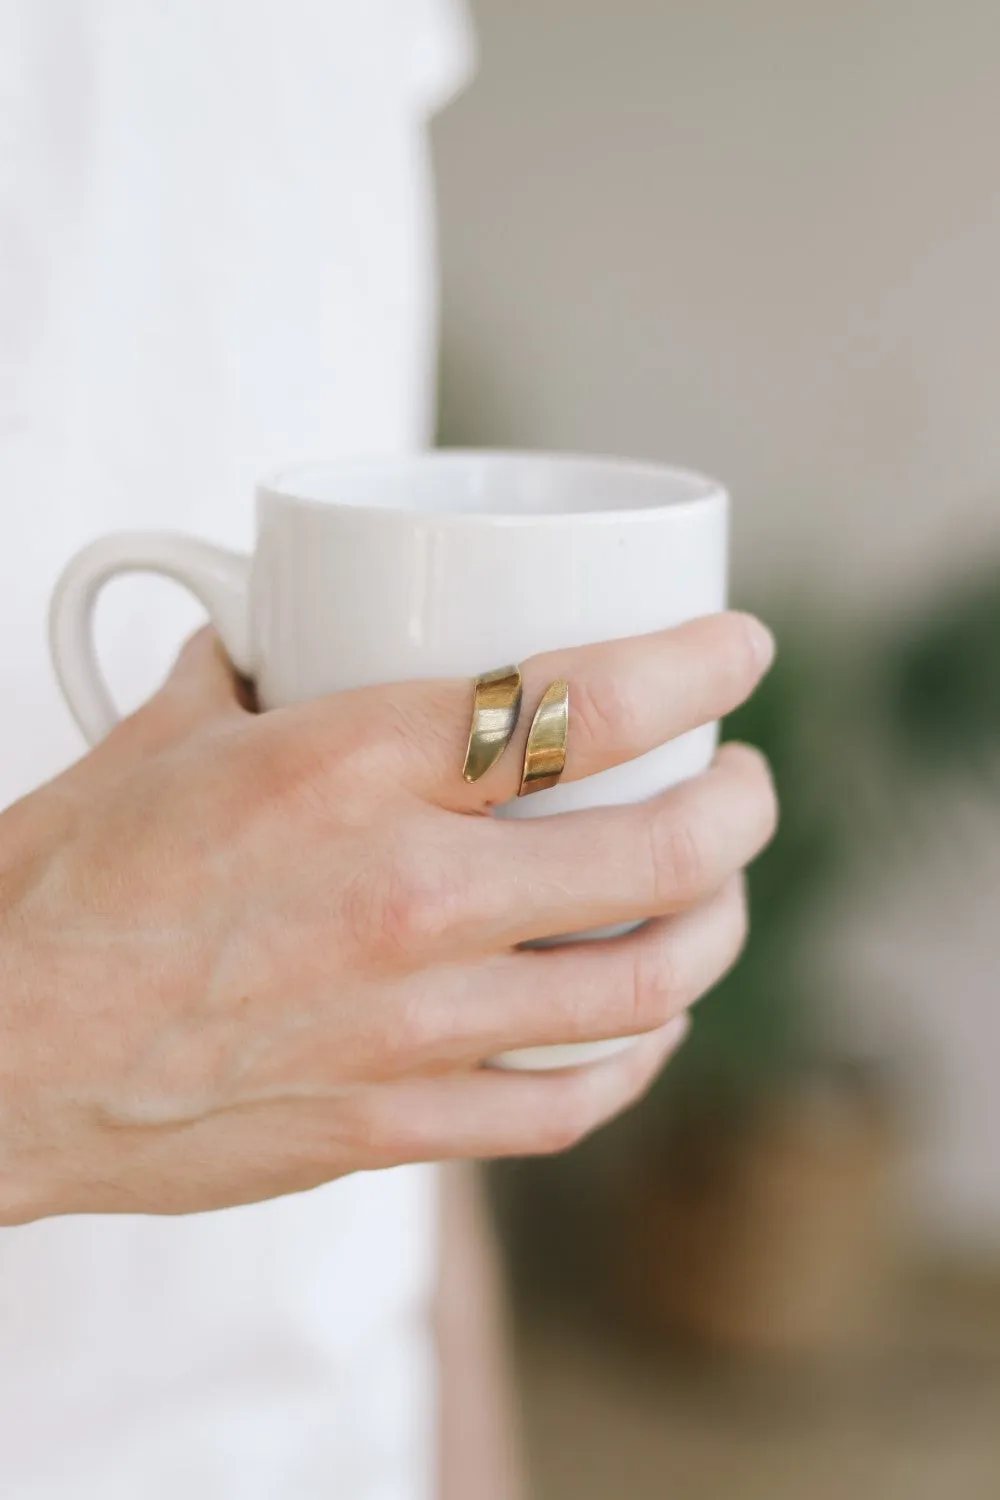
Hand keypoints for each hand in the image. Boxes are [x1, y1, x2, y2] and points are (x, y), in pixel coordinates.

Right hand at [0, 614, 775, 1220]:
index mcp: (349, 768)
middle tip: (744, 782)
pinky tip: (642, 1025)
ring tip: (719, 898)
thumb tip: (275, 639)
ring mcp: (408, 1024)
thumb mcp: (156, 741)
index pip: (583, 701)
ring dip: (714, 931)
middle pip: (656, 848)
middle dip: (739, 805)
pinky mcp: (391, 1125)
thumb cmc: (58, 891)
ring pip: (640, 985)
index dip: (699, 665)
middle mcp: (404, 894)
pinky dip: (631, 1057)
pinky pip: (565, 1100)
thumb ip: (242, 679)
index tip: (739, 651)